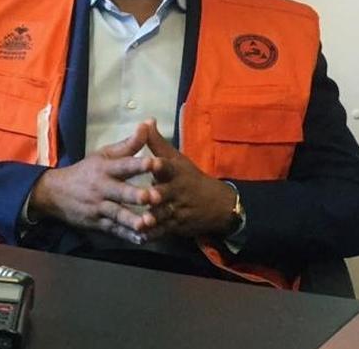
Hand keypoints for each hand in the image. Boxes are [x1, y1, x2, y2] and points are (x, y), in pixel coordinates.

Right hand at [28, 131, 162, 243]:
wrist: (55, 193)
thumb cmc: (86, 171)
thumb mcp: (103, 154)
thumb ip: (129, 144)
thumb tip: (148, 123)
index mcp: (105, 168)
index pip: (123, 165)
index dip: (138, 164)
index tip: (154, 162)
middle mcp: (102, 188)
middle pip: (121, 192)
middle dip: (137, 195)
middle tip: (154, 197)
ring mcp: (99, 207)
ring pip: (118, 214)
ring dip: (133, 220)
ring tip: (148, 224)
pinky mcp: (98, 223)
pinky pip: (115, 230)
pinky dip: (128, 236)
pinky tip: (143, 239)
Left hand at [140, 119, 237, 237]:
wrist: (218, 205)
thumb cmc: (189, 178)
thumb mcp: (176, 158)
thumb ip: (156, 142)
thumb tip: (145, 121)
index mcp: (175, 173)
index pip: (168, 167)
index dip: (160, 165)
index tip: (153, 162)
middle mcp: (176, 191)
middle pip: (166, 193)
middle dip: (158, 195)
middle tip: (149, 196)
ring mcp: (177, 210)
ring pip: (164, 214)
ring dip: (153, 218)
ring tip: (141, 222)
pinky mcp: (176, 226)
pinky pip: (163, 231)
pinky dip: (153, 234)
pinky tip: (140, 237)